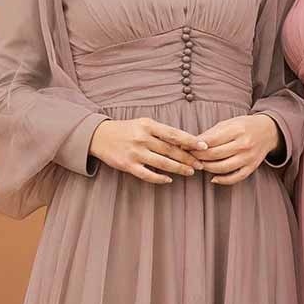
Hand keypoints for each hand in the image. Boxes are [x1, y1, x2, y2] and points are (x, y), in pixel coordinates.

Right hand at [88, 117, 206, 184]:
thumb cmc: (126, 130)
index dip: (190, 141)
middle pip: (171, 150)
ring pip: (162, 163)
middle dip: (188, 158)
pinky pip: (147, 174)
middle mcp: (142, 138)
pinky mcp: (128, 165)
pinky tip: (169, 180)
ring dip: (178, 168)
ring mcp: (135, 152)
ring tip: (190, 172)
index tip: (204, 146)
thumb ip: (161, 132)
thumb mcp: (143, 124)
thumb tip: (185, 142)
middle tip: (201, 164)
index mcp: (148, 125)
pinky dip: (159, 178)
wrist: (100, 136)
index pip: (174, 134)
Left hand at [195, 114, 280, 184]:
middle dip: (199, 157)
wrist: (267, 131)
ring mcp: (248, 157)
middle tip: (189, 157)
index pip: (211, 140)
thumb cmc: (244, 126)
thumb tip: (191, 143)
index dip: (196, 146)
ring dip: (207, 168)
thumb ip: (211, 133)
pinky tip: (213, 178)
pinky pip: (235, 178)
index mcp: (237, 130)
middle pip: (215, 155)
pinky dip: (222, 180)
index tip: (185, 147)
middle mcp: (244, 144)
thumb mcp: (228, 123)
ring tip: (199, 165)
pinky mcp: (251, 167)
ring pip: (222, 168)